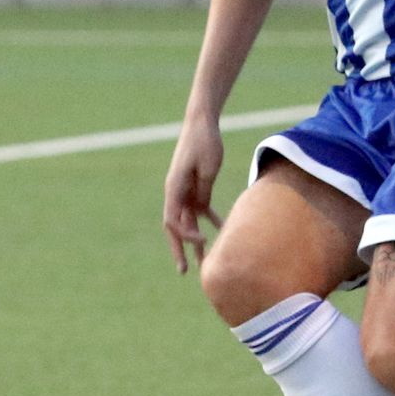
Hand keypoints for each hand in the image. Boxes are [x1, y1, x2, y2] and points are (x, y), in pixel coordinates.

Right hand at [163, 117, 223, 273]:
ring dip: (196, 240)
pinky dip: (210, 221)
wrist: (202, 124)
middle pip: (175, 227)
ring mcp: (184, 191)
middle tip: (185, 271)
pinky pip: (201, 209)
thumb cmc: (204, 142)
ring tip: (207, 260)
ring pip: (189, 221)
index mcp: (173, 188)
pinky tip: (223, 231)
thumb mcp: (207, 167)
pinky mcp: (196, 187)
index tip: (200, 242)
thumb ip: (203, 189)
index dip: (183, 235)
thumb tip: (203, 210)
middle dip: (180, 249)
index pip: (172, 220)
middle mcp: (175, 193)